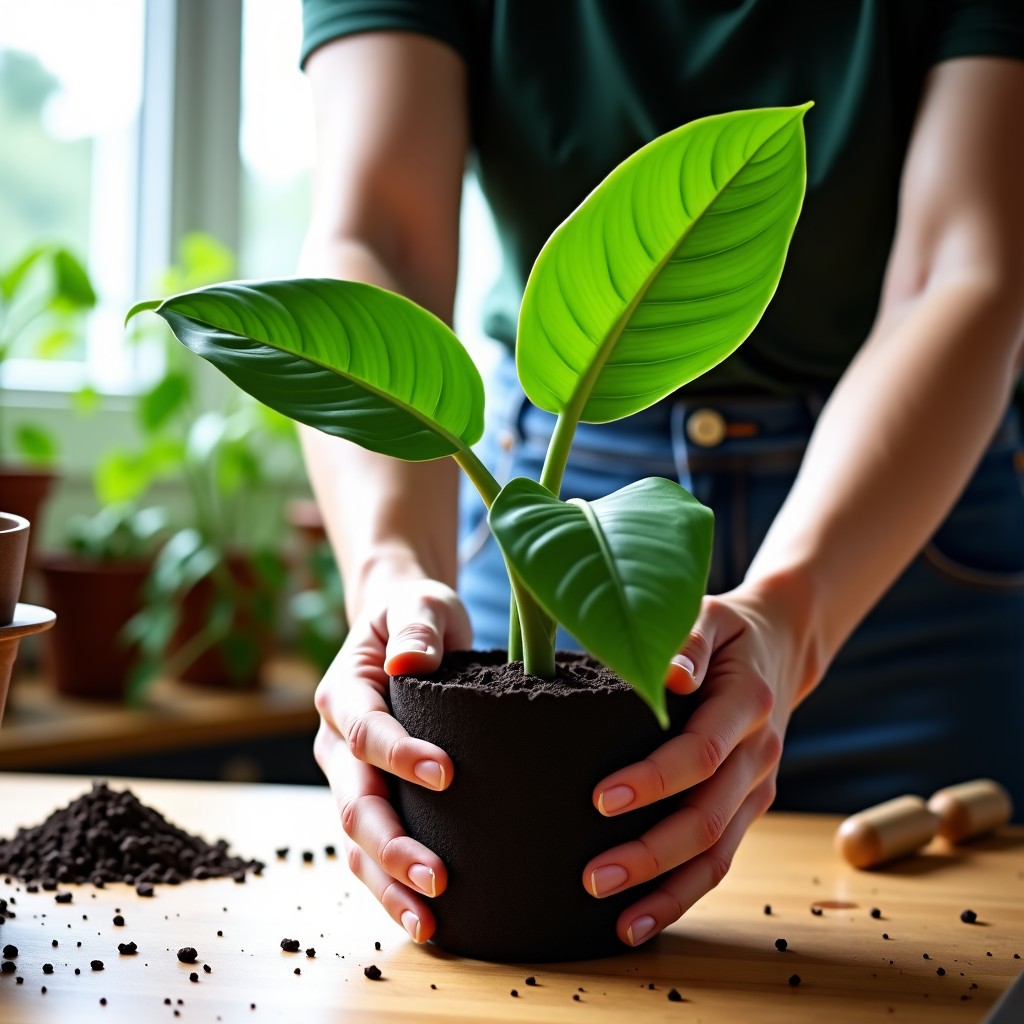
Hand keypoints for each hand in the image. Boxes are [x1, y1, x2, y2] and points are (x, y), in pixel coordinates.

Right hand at [313, 579, 471, 942]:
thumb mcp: (421, 604)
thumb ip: (418, 627)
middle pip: (355, 802)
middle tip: (438, 876)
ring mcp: (349, 778)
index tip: (447, 773)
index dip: (400, 755)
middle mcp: (337, 744)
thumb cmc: (418, 616)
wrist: (406, 631)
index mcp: (343, 692)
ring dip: (388, 882)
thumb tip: (409, 662)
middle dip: (392, 844)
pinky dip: (391, 886)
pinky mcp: (372, 800)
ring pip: (357, 841)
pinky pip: (371, 852)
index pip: (365, 731)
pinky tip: (428, 919)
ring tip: (429, 920)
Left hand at [582, 580, 816, 945]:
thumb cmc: (728, 629)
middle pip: (708, 817)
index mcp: (748, 704)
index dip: (653, 781)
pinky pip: (720, 859)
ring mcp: (759, 787)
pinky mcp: (750, 805)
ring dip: (667, 890)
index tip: (599, 798)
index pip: (700, 753)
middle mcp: (760, 754)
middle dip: (650, 853)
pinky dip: (683, 893)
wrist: (781, 644)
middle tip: (591, 876)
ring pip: (718, 854)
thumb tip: (669, 673)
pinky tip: (641, 919)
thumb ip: (689, 641)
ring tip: (616, 921)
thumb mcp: (710, 614)